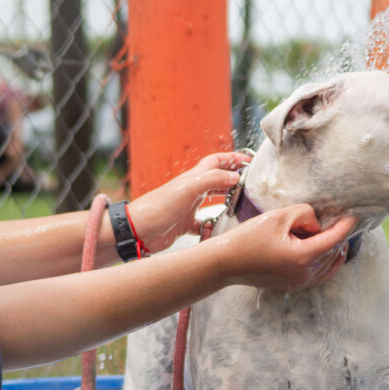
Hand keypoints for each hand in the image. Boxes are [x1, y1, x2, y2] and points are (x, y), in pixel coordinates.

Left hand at [126, 151, 250, 251]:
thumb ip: (212, 179)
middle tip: (250, 184)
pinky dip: (213, 227)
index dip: (232, 158)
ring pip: (213, 201)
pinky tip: (217, 231)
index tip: (249, 160)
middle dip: (233, 180)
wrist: (138, 230)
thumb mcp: (188, 189)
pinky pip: (204, 224)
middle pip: (217, 180)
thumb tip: (235, 176)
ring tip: (240, 206)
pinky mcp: (184, 224)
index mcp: (193, 178)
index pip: (216, 162)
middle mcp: (192, 190)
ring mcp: (188, 207)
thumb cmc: (158, 208)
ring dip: (226, 202)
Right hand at [213, 204, 357, 291]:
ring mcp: (299, 283)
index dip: (346, 226)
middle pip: (333, 252)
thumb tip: (317, 223)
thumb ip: (305, 214)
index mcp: (303, 257)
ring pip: (329, 265)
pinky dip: (326, 262)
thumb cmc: (248, 239)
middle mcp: (305, 274)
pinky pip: (319, 275)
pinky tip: (324, 251)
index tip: (354, 216)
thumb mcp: (278, 217)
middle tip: (335, 219)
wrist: (225, 263)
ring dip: (332, 249)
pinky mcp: (292, 285)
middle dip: (336, 235)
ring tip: (329, 233)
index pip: (335, 240)